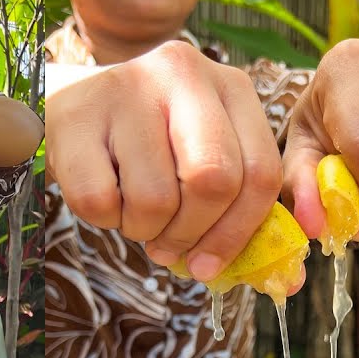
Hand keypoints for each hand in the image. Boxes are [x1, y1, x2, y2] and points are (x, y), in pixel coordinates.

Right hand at [46, 40, 282, 281]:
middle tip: (168, 243)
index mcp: (231, 88)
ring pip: (155, 199)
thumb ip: (241, 208)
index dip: (238, 232)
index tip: (211, 265)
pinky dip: (103, 218)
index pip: (260, 172)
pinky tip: (104, 191)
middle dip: (191, 232)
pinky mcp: (77, 114)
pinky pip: (99, 201)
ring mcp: (128, 87)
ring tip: (132, 209)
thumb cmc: (151, 147)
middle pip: (214, 182)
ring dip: (143, 229)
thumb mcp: (201, 157)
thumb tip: (288, 284)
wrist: (69, 109)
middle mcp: (185, 74)